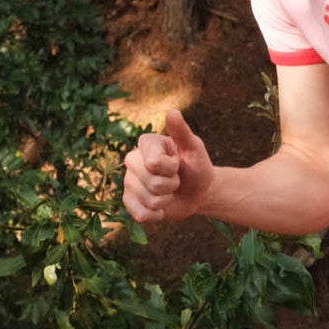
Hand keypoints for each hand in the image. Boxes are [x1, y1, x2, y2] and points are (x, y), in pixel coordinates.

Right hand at [122, 109, 214, 223]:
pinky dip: (156, 215)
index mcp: (146, 143)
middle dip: (171, 185)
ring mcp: (129, 181)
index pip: (154, 163)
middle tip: (175, 179)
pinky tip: (161, 208)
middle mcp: (133, 160)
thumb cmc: (197, 166)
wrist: (198, 192)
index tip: (178, 163)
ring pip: (148, 200)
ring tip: (169, 191)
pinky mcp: (129, 202)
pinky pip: (139, 215)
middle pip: (151, 183)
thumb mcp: (195, 149)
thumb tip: (172, 112)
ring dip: (166, 200)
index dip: (171, 168)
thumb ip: (182, 132)